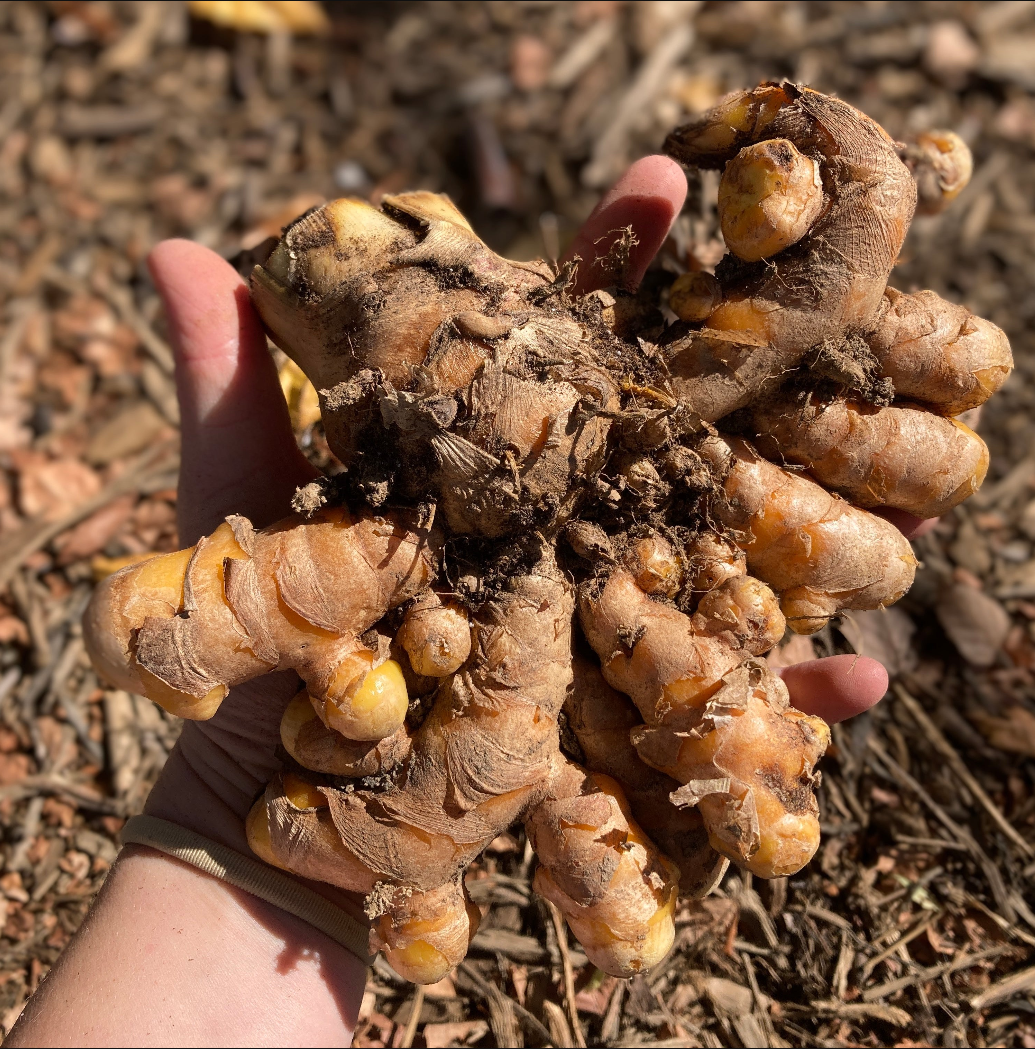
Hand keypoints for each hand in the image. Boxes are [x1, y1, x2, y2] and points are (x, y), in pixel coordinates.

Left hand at [145, 162, 889, 841]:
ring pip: (713, 575)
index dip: (609, 275)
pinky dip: (785, 704)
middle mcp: (552, 546)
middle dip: (732, 391)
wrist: (275, 823)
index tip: (664, 187)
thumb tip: (173, 242)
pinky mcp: (612, 733)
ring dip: (793, 539)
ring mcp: (590, 636)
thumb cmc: (255, 670)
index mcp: (483, 480)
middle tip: (813, 316)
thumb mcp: (242, 516)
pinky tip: (860, 677)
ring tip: (884, 492)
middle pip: (656, 456)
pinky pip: (716, 713)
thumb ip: (229, 388)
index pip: (556, 358)